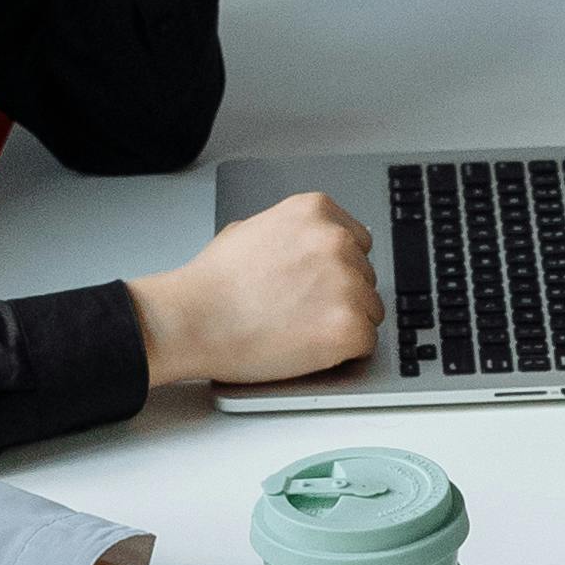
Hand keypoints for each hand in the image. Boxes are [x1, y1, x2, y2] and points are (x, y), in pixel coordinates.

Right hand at [129, 194, 381, 389]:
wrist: (193, 319)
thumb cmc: (213, 283)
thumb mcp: (252, 229)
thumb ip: (292, 234)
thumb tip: (308, 247)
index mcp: (316, 212)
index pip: (358, 242)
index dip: (337, 269)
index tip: (318, 285)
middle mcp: (337, 240)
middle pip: (366, 277)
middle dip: (341, 296)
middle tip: (301, 312)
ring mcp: (347, 283)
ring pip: (370, 311)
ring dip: (343, 323)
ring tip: (300, 330)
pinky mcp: (349, 326)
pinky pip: (367, 343)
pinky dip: (344, 353)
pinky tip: (309, 348)